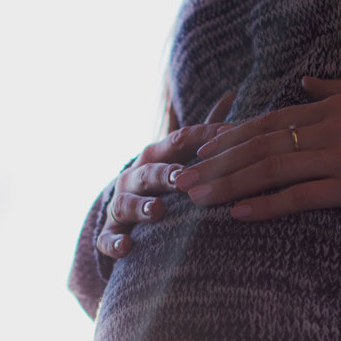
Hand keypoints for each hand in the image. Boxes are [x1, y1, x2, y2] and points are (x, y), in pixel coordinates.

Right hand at [96, 90, 235, 257]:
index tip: (226, 139)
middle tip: (183, 178)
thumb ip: (205, 131)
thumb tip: (231, 93)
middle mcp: (135, 176)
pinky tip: (128, 247)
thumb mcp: (181, 153)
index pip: (179, 141)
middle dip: (165, 174)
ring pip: (126, 203)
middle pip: (149, 172)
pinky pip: (109, 239)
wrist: (125, 212)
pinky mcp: (111, 233)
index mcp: (156, 156)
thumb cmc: (164, 180)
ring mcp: (121, 204)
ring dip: (141, 206)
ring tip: (158, 211)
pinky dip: (116, 243)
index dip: (201, 139)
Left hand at [171, 76, 340, 220]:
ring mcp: (332, 159)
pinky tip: (239, 214)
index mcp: (324, 110)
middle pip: (257, 146)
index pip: (266, 123)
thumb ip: (331, 89)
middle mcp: (322, 131)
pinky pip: (298, 197)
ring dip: (228, 185)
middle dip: (216, 164)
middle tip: (182, 179)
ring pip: (268, 170)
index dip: (230, 138)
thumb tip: (306, 82)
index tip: (202, 151)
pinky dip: (267, 205)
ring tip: (197, 198)